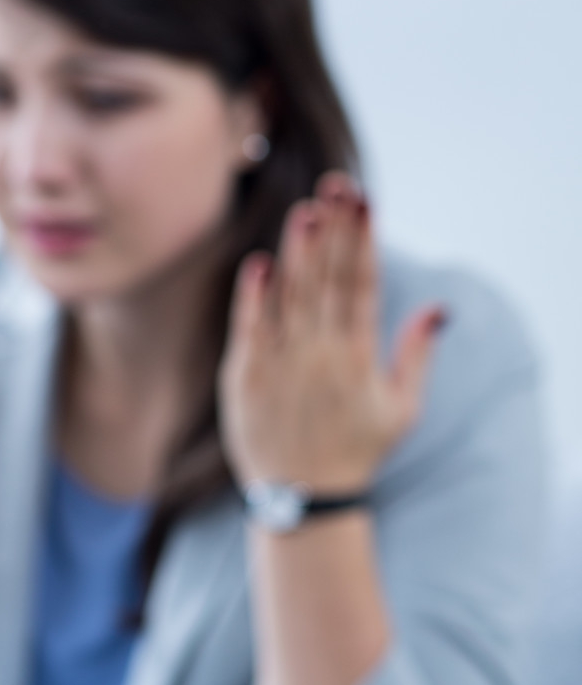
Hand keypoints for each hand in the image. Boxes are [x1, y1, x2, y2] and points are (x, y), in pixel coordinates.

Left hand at [219, 172, 444, 495]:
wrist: (302, 499)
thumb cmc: (355, 450)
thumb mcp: (401, 408)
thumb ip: (417, 355)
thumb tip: (437, 307)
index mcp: (358, 357)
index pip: (362, 284)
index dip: (363, 239)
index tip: (364, 200)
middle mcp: (320, 355)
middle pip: (327, 280)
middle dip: (333, 230)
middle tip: (336, 185)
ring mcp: (281, 365)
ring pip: (290, 298)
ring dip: (297, 253)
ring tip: (305, 211)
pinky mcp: (246, 377)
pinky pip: (249, 328)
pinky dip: (253, 296)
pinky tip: (260, 263)